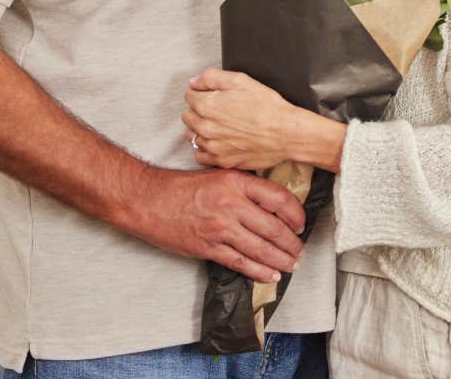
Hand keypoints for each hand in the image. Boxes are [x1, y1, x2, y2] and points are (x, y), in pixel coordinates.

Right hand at [131, 164, 303, 283]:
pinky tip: (270, 275)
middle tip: (300, 250)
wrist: (150, 200)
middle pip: (273, 228)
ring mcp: (220, 228)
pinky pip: (241, 263)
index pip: (278, 198)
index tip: (301, 223)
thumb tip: (271, 202)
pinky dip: (259, 272)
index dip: (295, 213)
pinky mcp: (209, 248)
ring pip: (261, 249)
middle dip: (292, 243)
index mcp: (236, 181)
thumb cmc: (182, 187)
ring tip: (291, 265)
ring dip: (280, 260)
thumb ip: (244, 186)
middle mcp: (231, 204)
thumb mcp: (218, 175)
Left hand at [183, 68, 296, 170]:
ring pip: (192, 135)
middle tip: (216, 108)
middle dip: (197, 109)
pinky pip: (200, 155)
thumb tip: (194, 82)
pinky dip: (205, 148)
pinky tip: (217, 141)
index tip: (210, 93)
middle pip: (187, 116)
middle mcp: (205, 128)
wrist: (285, 133)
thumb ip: (212, 77)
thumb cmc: (267, 106)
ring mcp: (212, 147)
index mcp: (207, 105)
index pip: (189, 95)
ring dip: (200, 129)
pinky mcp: (221, 161)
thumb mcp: (240, 80)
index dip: (200, 91)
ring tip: (219, 124)